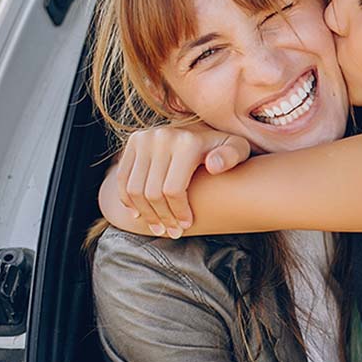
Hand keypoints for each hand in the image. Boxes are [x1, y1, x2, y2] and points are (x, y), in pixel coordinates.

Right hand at [115, 123, 249, 237]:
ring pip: (135, 188)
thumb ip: (231, 156)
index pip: (173, 189)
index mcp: (187, 142)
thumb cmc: (224, 147)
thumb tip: (212, 166)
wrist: (203, 128)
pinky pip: (123, 177)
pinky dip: (127, 199)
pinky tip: (139, 214)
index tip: (186, 226)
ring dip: (145, 213)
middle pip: (153, 192)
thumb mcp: (238, 149)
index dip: (178, 213)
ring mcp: (145, 138)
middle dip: (162, 217)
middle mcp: (162, 136)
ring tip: (158, 227)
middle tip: (172, 232)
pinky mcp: (134, 141)